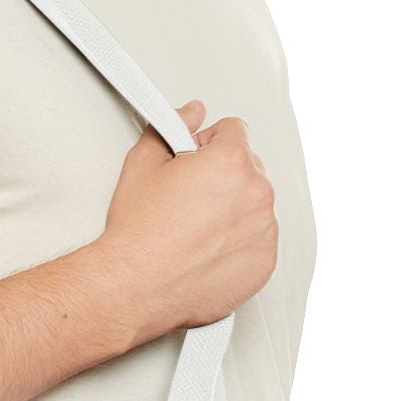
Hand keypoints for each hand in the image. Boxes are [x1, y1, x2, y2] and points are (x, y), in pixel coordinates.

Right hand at [99, 96, 278, 341]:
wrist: (136, 286)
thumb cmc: (138, 233)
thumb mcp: (143, 163)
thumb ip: (173, 126)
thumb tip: (191, 113)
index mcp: (231, 162)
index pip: (235, 130)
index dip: (208, 143)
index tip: (193, 161)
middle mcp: (256, 194)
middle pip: (249, 166)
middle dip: (223, 175)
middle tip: (189, 197)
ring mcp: (265, 231)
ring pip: (255, 204)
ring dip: (233, 208)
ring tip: (195, 227)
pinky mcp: (264, 263)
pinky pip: (259, 239)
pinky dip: (239, 241)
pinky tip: (207, 248)